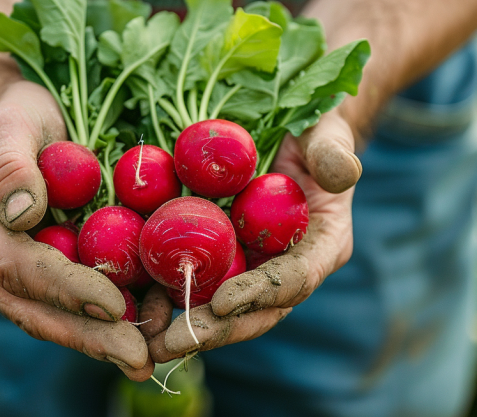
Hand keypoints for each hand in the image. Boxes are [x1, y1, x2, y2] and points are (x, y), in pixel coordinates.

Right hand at [0, 80, 153, 380]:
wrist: (17, 123)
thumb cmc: (12, 118)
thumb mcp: (7, 127)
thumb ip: (9, 166)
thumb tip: (24, 214)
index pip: (20, 270)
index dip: (67, 291)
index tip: (113, 305)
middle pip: (40, 311)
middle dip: (92, 338)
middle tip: (140, 359)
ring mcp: (20, 275)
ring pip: (61, 318)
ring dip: (108, 339)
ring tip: (157, 352)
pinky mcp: (52, 273)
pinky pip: (81, 303)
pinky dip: (119, 316)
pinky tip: (157, 320)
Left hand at [141, 108, 359, 360]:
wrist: (291, 134)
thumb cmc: (316, 130)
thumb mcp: (329, 135)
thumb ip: (334, 154)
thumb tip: (342, 174)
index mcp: (323, 246)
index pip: (294, 279)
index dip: (260, 294)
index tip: (223, 303)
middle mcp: (286, 267)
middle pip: (254, 311)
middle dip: (213, 330)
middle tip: (173, 344)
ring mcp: (251, 266)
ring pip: (219, 307)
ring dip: (182, 326)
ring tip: (146, 341)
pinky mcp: (220, 256)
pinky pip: (193, 280)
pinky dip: (164, 295)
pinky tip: (134, 304)